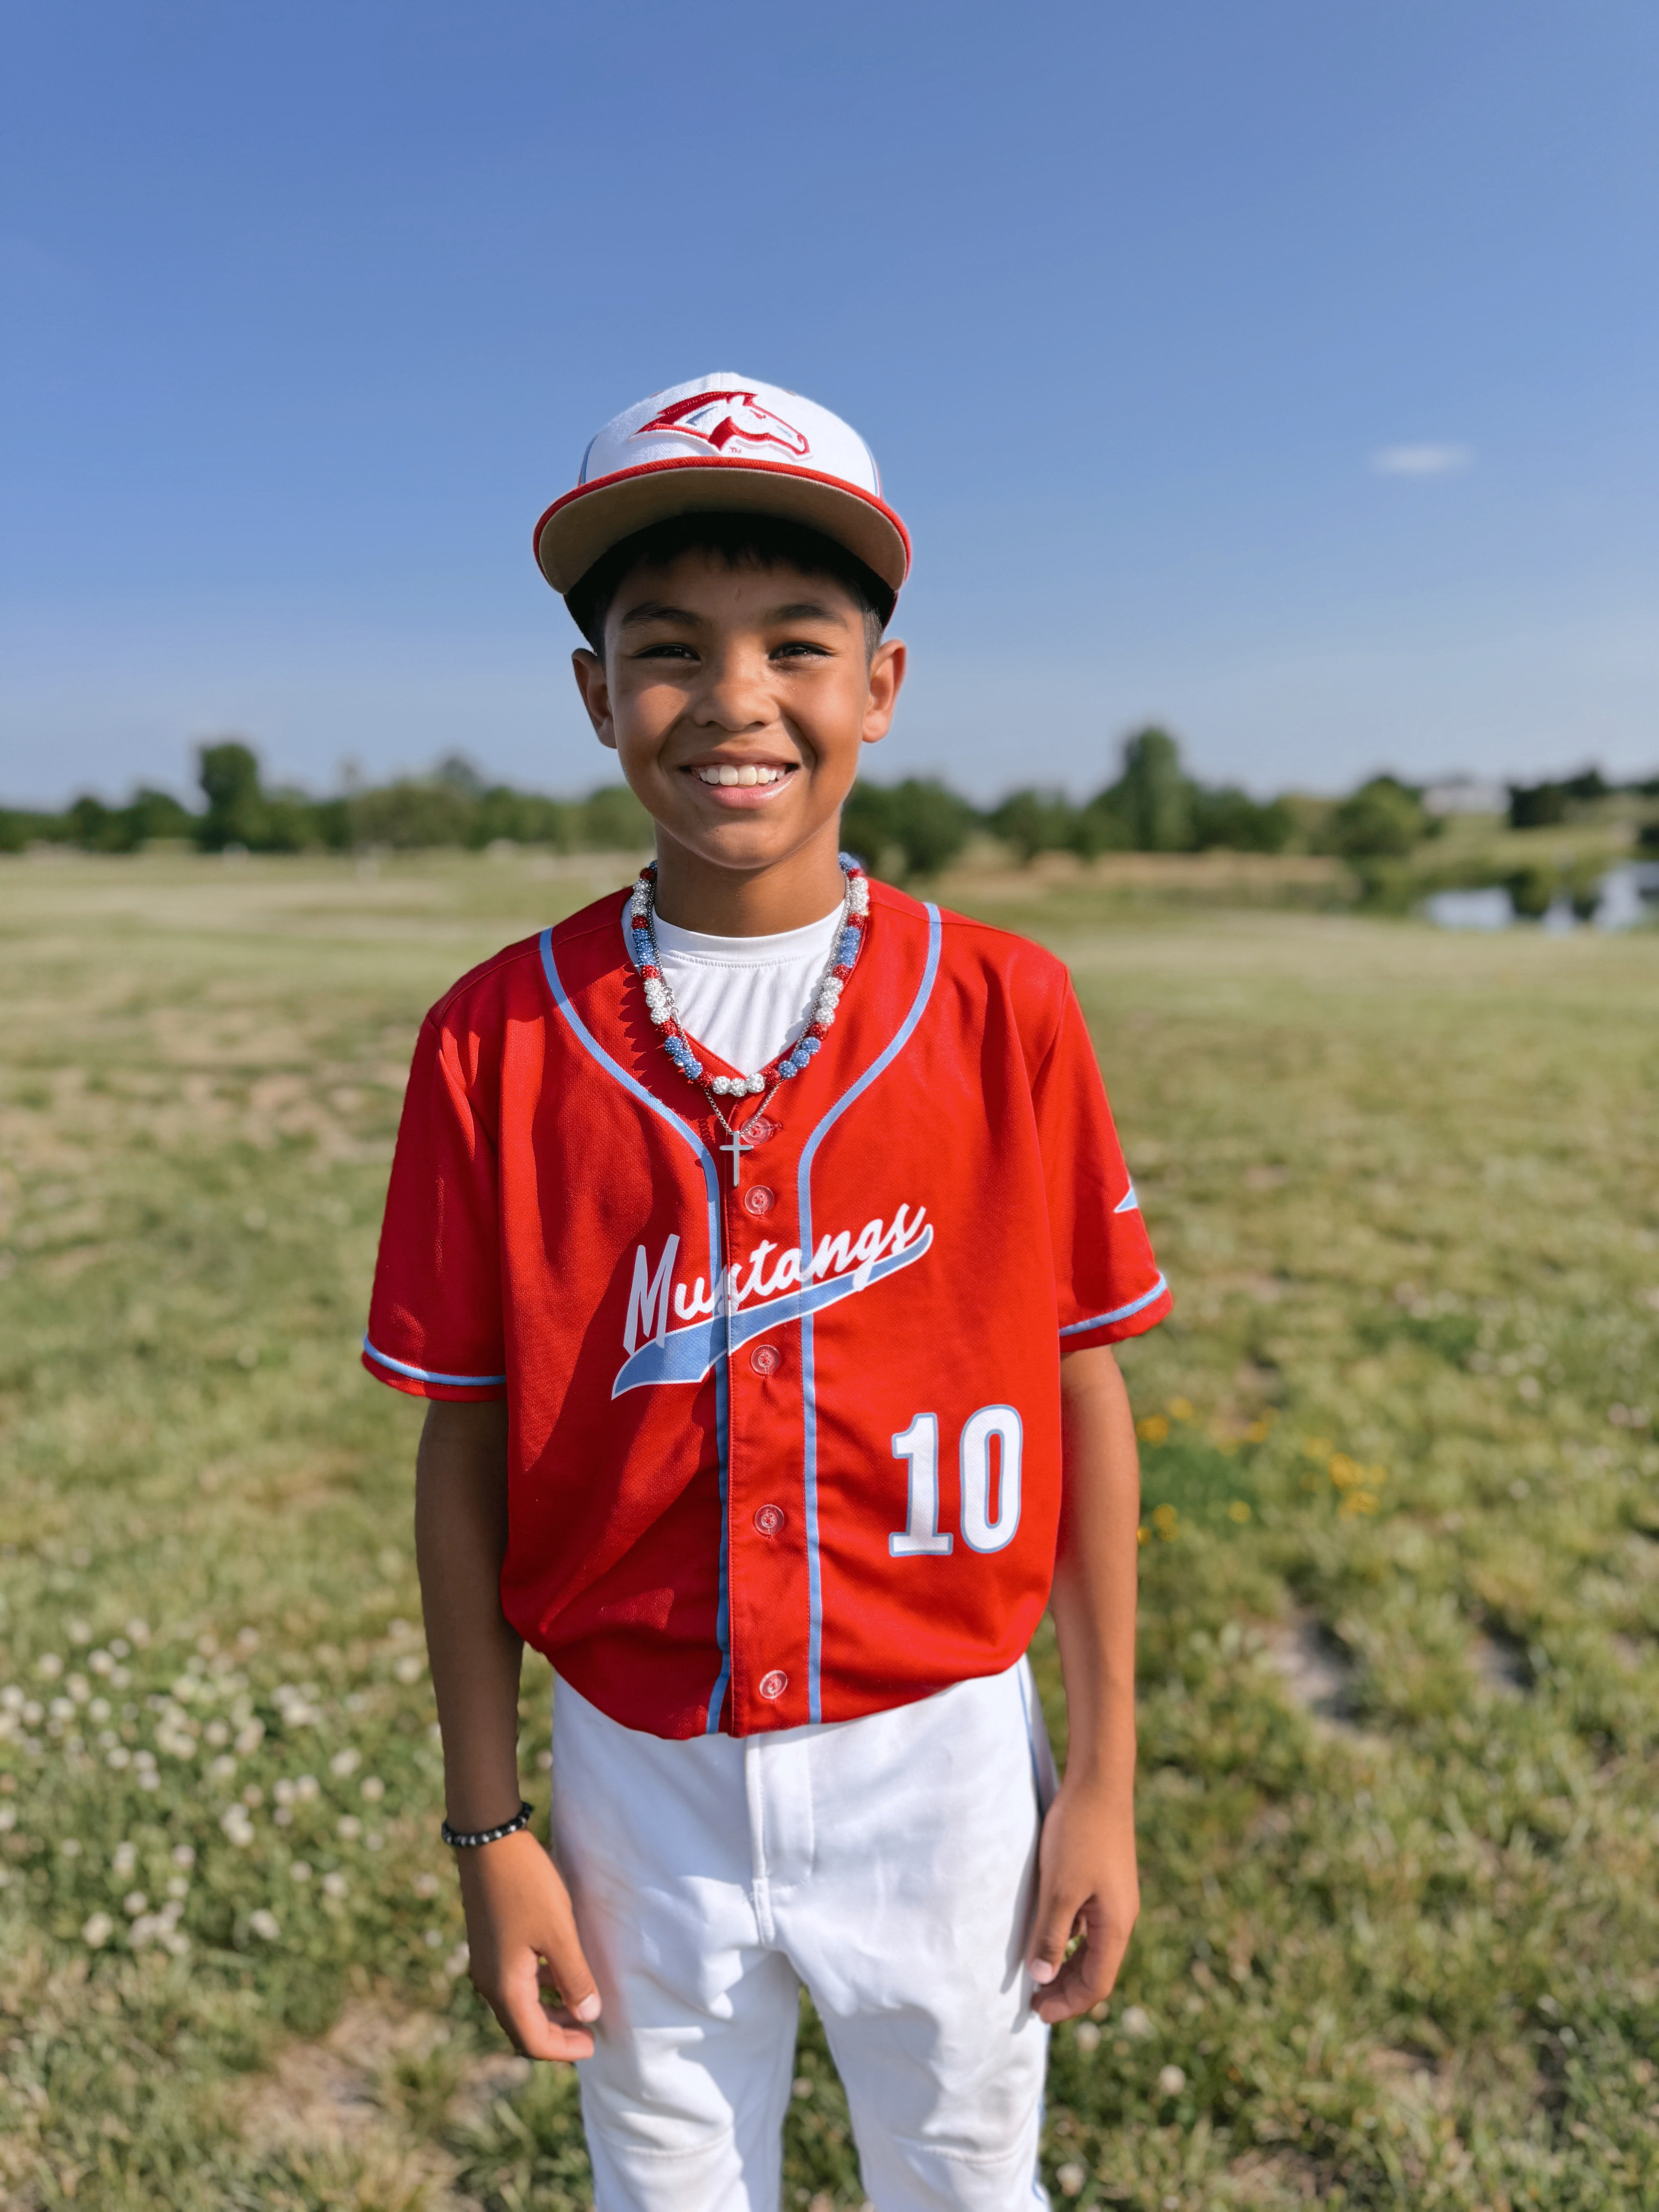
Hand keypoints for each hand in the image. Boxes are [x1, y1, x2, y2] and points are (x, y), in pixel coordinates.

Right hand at [454, 1829, 600, 2060]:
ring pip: (518, 2005)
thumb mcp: (559, 1932)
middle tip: (590, 2031)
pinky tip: (558, 1974)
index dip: (564, 2048)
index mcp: (504, 1987)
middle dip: (556, 2034)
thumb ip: (574, 1977)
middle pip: (522, 2028)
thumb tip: (589, 2015)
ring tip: (580, 2005)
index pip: (532, 2040)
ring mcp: (486, 1963)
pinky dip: (538, 1989)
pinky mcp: (489, 1945)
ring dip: (548, 2011)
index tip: (594, 2044)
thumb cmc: (527, 1886)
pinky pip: (513, 1982)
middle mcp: (489, 1982)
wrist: (489, 1842)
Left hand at [1025, 1779, 1138, 2023]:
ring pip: (1092, 1946)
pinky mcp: (1103, 1879)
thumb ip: (1050, 1936)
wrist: (1099, 1781)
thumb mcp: (1059, 1890)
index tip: (1038, 2013)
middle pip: (1097, 1968)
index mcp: (1116, 1925)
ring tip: (1036, 1973)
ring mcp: (1114, 1897)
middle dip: (1066, 1988)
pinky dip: (1068, 1937)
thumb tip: (1042, 1978)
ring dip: (1066, 1963)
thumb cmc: (1079, 1835)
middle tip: (1034, 2001)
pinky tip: (1047, 1932)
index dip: (1068, 2003)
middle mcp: (1121, 1916)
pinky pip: (1088, 1922)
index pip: (1097, 1983)